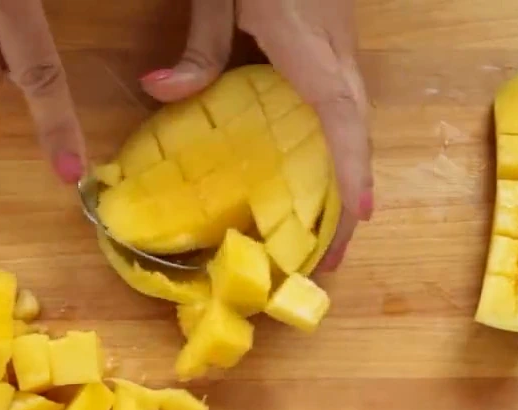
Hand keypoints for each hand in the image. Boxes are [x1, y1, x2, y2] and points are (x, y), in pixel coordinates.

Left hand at [139, 0, 372, 270]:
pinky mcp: (335, 46)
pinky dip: (340, 152)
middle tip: (329, 258)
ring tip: (328, 233)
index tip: (359, 216)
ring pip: (355, 124)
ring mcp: (342, 50)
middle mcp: (336, 54)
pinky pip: (344, 110)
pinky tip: (323, 179)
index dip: (351, 167)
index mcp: (308, 45)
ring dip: (348, 180)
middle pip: (355, 132)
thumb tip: (158, 91)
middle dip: (350, 198)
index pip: (339, 113)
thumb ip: (199, 45)